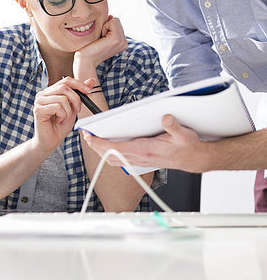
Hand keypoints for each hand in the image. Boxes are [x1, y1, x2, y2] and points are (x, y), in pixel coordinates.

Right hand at [33, 77, 94, 152]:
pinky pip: (57, 107)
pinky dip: (63, 116)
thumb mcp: (73, 108)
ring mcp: (39, 101)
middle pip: (64, 87)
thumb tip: (91, 80)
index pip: (66, 80)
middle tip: (77, 110)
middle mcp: (43, 94)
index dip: (78, 84)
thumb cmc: (60, 125)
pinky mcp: (38, 110)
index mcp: (50, 91)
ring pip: (62, 98)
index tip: (88, 91)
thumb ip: (80, 94)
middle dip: (76, 99)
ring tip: (64, 119)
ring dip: (68, 111)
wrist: (51, 141)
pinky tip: (59, 121)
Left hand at [73, 15, 126, 75]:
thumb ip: (108, 26)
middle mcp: (124, 42)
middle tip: (101, 39)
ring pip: (115, 20)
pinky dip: (104, 27)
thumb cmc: (90, 48)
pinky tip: (101, 39)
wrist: (85, 60)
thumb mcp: (102, 35)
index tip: (101, 39)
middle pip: (117, 20)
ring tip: (101, 39)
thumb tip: (111, 16)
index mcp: (122, 42)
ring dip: (105, 27)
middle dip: (106, 26)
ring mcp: (122, 41)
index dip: (106, 27)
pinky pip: (112, 22)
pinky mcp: (116, 39)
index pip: (117, 23)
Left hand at [82, 114, 207, 172]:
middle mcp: (141, 158)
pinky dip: (111, 153)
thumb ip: (174, 126)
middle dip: (97, 146)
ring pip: (115, 159)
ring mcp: (141, 161)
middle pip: (111, 155)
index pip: (117, 149)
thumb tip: (165, 118)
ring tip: (93, 139)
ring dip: (102, 150)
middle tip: (86, 135)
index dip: (101, 144)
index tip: (90, 137)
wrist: (195, 159)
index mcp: (146, 150)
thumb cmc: (188, 146)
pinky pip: (122, 159)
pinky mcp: (143, 161)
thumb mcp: (184, 134)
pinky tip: (109, 145)